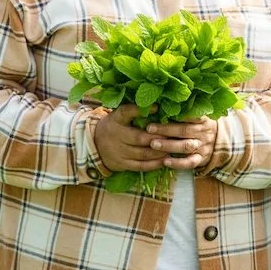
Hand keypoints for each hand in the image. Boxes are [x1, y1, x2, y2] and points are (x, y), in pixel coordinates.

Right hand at [92, 104, 217, 172]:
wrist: (95, 145)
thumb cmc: (113, 126)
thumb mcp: (118, 115)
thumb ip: (134, 110)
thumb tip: (157, 103)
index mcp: (116, 121)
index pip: (126, 113)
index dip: (140, 111)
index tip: (157, 107)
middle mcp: (117, 136)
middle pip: (140, 137)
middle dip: (159, 137)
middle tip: (175, 134)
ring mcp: (120, 152)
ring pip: (143, 153)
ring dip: (160, 151)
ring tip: (174, 147)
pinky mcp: (122, 165)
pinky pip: (141, 166)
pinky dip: (154, 164)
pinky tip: (165, 160)